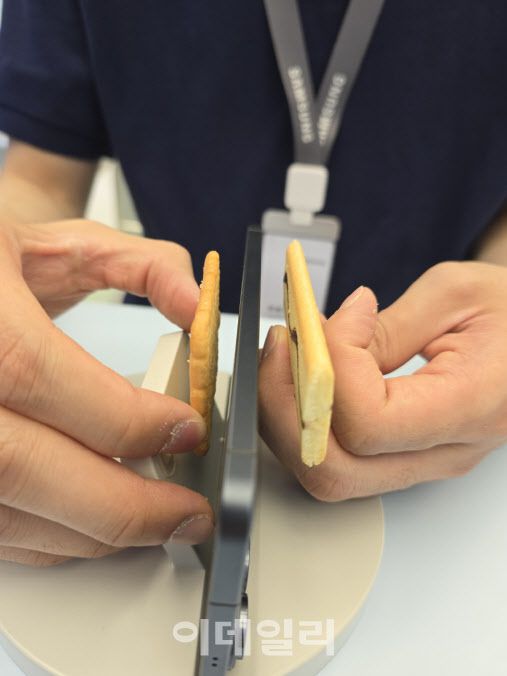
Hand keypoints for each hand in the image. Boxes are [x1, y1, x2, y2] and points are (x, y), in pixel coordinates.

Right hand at [0, 219, 212, 565]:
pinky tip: (99, 522)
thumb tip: (197, 306)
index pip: (36, 374)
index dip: (121, 416)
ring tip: (156, 521)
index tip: (187, 431)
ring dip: (92, 532)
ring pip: (5, 512)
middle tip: (188, 511)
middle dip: (121, 503)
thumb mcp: (61, 240)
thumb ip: (140, 264)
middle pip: (19, 465)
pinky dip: (54, 536)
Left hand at [259, 261, 506, 500]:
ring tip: (289, 356)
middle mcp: (441, 453)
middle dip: (285, 405)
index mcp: (470, 408)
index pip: (368, 424)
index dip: (332, 369)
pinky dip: (307, 418)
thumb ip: (385, 328)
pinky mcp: (404, 455)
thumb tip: (326, 342)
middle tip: (281, 346)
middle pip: (333, 469)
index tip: (335, 321)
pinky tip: (305, 376)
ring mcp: (420, 461)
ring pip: (328, 473)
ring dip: (289, 414)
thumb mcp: (457, 294)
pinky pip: (339, 455)